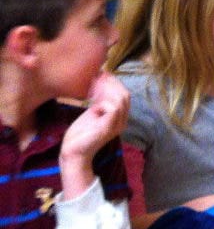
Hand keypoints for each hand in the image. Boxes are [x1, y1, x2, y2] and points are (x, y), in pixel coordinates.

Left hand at [59, 73, 129, 198]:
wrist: (73, 153)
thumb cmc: (80, 135)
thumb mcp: (92, 114)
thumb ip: (100, 103)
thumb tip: (100, 86)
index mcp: (119, 118)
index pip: (124, 95)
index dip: (114, 83)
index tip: (101, 75)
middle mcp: (122, 121)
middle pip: (125, 95)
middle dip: (112, 83)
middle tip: (97, 77)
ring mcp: (117, 125)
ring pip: (121, 99)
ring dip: (107, 90)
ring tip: (93, 87)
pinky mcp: (108, 128)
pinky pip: (114, 108)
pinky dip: (104, 101)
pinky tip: (92, 102)